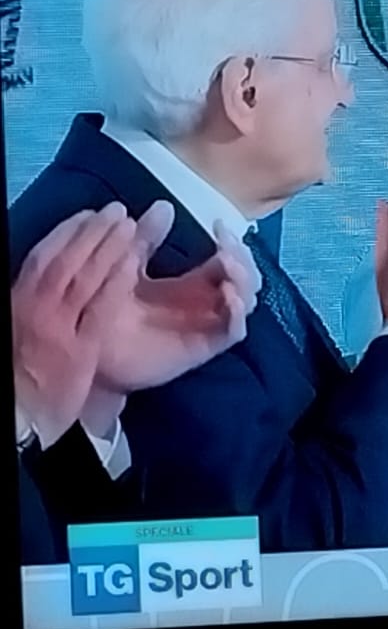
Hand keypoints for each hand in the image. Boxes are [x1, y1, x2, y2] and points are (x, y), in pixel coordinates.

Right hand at [11, 204, 139, 446]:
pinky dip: (114, 282)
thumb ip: (34, 305)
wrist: (16, 418)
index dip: (65, 235)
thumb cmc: (20, 379)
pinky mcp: (80, 349)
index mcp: (19, 304)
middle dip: (90, 233)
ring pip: (84, 277)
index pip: (42, 260)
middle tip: (114, 211)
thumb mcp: (20, 334)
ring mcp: (57, 327)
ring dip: (106, 247)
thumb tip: (48, 281)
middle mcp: (35, 309)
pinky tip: (130, 264)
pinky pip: (100, 308)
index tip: (85, 217)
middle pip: (65, 262)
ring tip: (127, 224)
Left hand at [94, 200, 261, 395]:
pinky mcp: (204, 346)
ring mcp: (208, 324)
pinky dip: (238, 313)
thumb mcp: (125, 265)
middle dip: (244, 258)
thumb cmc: (104, 309)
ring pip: (247, 300)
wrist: (88, 349)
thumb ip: (145, 240)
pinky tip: (227, 296)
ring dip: (245, 281)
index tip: (218, 225)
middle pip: (247, 277)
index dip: (232, 242)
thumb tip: (164, 206)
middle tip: (226, 249)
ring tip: (227, 267)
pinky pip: (234, 330)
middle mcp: (207, 302)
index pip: (230, 259)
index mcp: (194, 282)